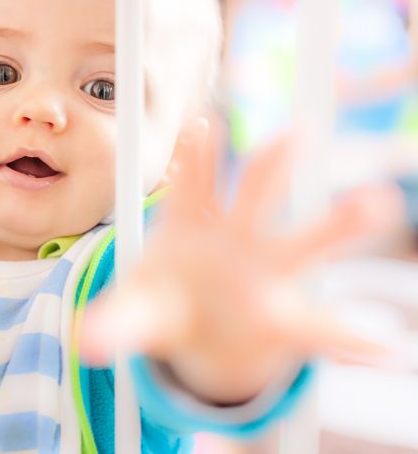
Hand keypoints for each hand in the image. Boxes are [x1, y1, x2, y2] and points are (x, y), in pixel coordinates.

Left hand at [80, 120, 401, 402]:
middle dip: (273, 166)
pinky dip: (354, 339)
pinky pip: (324, 329)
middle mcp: (236, 240)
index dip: (198, 156)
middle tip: (295, 134)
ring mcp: (268, 274)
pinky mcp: (288, 320)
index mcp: (191, 228)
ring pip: (305, 242)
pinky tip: (384, 347)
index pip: (193, 185)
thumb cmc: (162, 305)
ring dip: (338, 221)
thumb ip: (114, 326)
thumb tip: (84, 342)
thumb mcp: (136, 316)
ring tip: (376, 202)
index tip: (204, 121)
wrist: (192, 328)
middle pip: (257, 196)